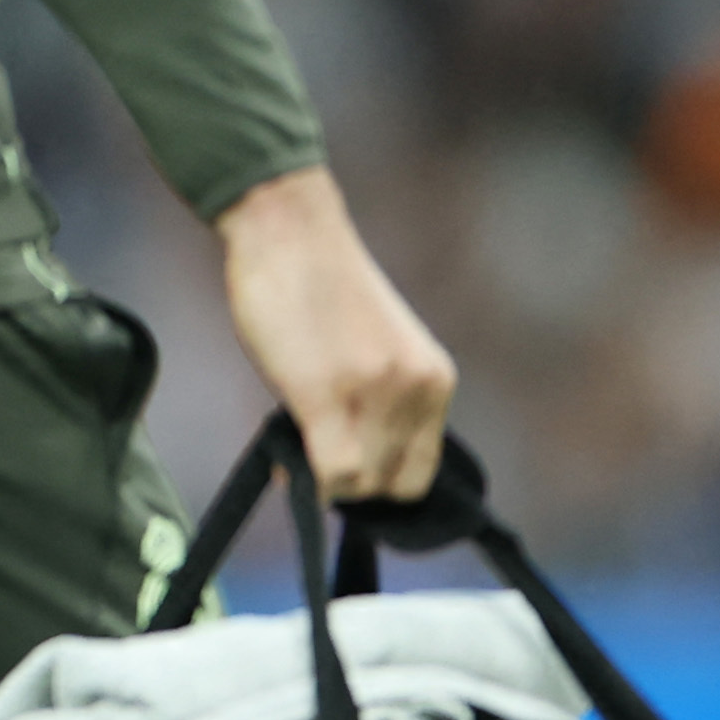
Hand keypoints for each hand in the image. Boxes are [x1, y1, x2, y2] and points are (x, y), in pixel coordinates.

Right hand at [212, 164, 456, 503]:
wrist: (291, 232)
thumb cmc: (321, 288)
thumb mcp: (378, 351)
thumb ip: (380, 405)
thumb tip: (349, 468)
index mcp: (436, 381)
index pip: (420, 475)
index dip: (378, 483)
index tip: (344, 467)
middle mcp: (417, 391)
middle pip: (389, 486)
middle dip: (349, 483)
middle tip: (312, 454)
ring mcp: (375, 395)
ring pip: (360, 485)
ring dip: (324, 478)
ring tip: (297, 439)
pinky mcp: (327, 395)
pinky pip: (332, 473)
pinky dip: (307, 479)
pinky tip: (284, 450)